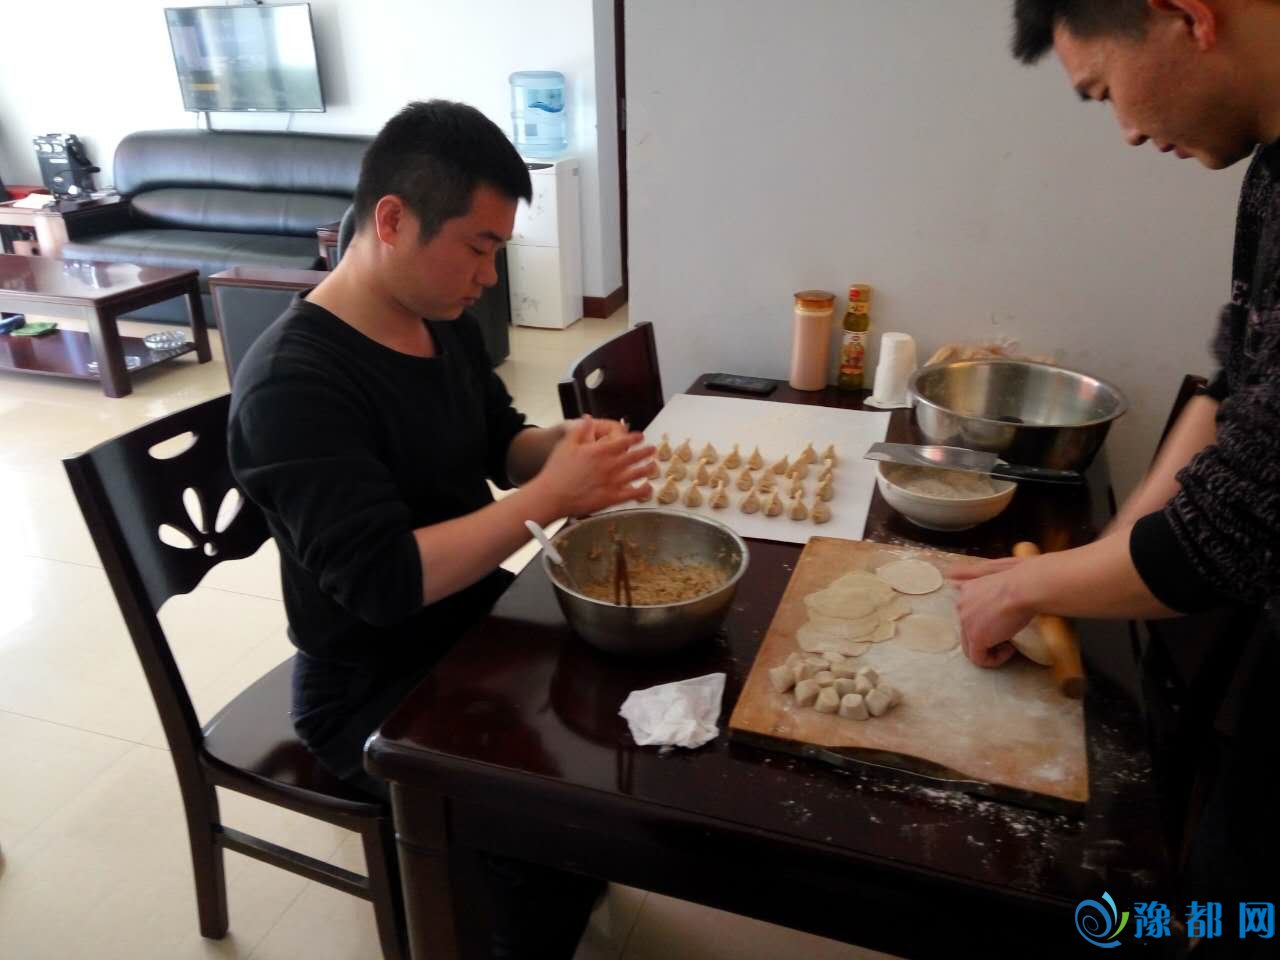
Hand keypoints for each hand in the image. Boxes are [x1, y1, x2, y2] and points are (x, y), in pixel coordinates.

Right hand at [535, 416, 655, 516]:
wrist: (552, 495)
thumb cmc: (557, 470)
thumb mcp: (566, 444)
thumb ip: (581, 430)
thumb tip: (588, 417)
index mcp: (600, 450)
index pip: (624, 441)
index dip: (634, 438)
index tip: (640, 436)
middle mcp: (610, 465)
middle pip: (635, 456)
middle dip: (646, 452)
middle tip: (652, 449)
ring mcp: (613, 482)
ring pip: (637, 474)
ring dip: (648, 468)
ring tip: (653, 465)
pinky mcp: (612, 498)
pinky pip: (633, 494)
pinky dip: (643, 490)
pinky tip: (647, 488)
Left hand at [949, 558, 1035, 667]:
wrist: (1024, 588)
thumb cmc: (1019, 581)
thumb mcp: (997, 574)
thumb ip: (977, 576)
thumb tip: (953, 574)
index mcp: (966, 591)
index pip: (969, 615)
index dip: (986, 624)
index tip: (1005, 622)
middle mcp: (961, 606)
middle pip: (968, 632)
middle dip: (987, 638)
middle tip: (1008, 636)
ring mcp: (966, 622)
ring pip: (971, 647)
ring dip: (990, 650)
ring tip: (1009, 644)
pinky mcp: (976, 637)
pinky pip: (979, 659)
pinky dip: (994, 660)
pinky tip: (1009, 649)